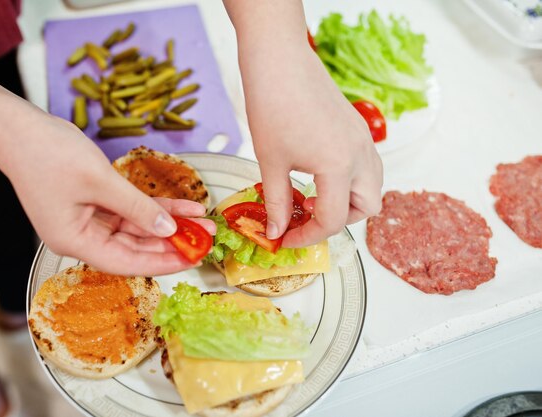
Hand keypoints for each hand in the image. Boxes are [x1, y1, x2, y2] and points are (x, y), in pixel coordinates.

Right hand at [0, 43, 213, 276]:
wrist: (17, 128)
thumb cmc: (49, 153)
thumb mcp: (100, 181)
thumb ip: (137, 209)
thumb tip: (168, 231)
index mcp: (74, 240)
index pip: (126, 263)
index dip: (162, 262)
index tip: (193, 259)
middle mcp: (81, 236)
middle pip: (134, 248)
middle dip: (172, 242)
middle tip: (207, 238)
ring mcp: (87, 220)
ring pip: (136, 229)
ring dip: (169, 224)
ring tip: (203, 221)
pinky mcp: (93, 204)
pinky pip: (130, 211)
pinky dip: (154, 208)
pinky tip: (183, 207)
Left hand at [225, 0, 382, 246]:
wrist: (279, 60)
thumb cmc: (271, 106)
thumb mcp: (271, 162)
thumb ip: (276, 202)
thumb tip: (276, 231)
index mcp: (340, 166)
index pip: (332, 219)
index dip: (307, 236)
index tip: (286, 239)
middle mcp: (361, 154)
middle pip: (367, 207)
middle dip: (337, 220)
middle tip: (305, 216)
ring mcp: (363, 140)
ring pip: (371, 186)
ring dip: (346, 201)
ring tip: (312, 195)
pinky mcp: (357, 129)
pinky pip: (365, 166)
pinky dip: (348, 180)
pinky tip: (317, 173)